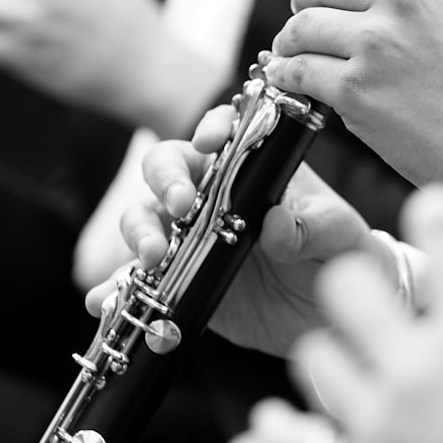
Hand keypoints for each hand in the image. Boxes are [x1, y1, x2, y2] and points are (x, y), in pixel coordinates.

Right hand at [86, 107, 383, 356]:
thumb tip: (276, 224)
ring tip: (152, 257)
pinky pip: (139, 280)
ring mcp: (191, 237)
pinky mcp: (179, 280)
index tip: (210, 141)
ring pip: (145, 218)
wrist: (332, 313)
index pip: (223, 133)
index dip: (211, 129)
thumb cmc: (342, 253)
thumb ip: (312, 227)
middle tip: (180, 208)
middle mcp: (214, 196)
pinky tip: (100, 299)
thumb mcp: (339, 235)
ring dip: (139, 232)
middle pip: (168, 170)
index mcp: (253, 169)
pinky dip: (115, 287)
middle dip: (165, 182)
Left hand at [183, 186, 442, 442]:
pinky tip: (295, 423)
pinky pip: (286, 438)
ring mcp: (377, 426)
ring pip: (312, 355)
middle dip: (358, 287)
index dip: (434, 212)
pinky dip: (284, 428)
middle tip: (374, 307)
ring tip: (353, 374)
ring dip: (331, 360)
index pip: (440, 235)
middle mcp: (416, 372)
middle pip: (345, 284)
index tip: (434, 215)